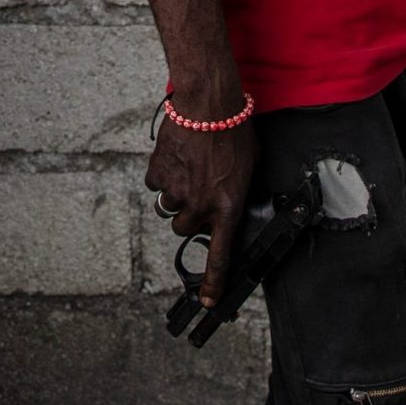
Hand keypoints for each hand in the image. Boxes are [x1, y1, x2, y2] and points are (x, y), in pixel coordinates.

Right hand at [145, 107, 258, 305]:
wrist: (208, 103)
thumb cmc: (235, 130)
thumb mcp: (250, 166)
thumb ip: (238, 191)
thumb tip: (229, 201)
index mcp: (227, 207)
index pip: (219, 255)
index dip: (212, 283)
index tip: (207, 301)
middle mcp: (200, 205)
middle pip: (184, 228)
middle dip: (189, 214)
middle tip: (198, 189)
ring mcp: (176, 191)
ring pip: (168, 206)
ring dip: (176, 193)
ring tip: (188, 166)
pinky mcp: (158, 173)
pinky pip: (156, 183)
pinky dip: (163, 174)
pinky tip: (176, 155)